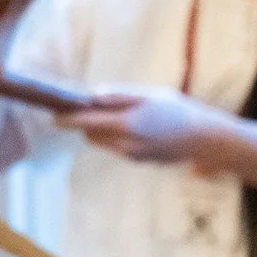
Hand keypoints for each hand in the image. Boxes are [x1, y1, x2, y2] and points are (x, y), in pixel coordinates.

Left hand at [57, 87, 225, 164]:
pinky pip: (118, 149)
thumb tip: (92, 96)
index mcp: (125, 124)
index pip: (85, 121)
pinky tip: (131, 128)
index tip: (53, 114)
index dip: (66, 118)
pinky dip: (116, 138)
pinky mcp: (141, 161)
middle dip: (84, 123)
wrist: (203, 140)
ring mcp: (134, 155)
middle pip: (90, 134)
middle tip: (84, 108)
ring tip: (111, 116)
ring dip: (100, 131)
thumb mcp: (148, 95)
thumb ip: (118, 96)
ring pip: (103, 143)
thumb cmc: (178, 111)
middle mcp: (126, 144)